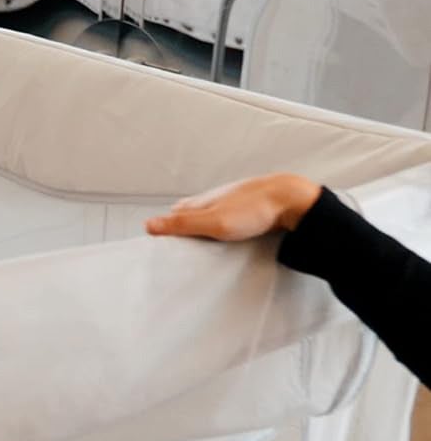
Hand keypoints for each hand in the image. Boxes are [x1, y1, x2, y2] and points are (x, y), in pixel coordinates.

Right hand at [145, 174, 322, 241]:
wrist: (293, 200)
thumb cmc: (254, 210)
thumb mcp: (213, 222)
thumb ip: (181, 224)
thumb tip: (148, 224)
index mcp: (204, 200)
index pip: (176, 212)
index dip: (168, 225)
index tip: (161, 242)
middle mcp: (217, 197)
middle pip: (193, 211)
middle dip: (184, 224)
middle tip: (179, 243)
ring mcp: (235, 200)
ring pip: (213, 213)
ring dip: (205, 225)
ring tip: (201, 241)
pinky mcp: (252, 207)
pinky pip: (231, 217)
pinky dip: (224, 225)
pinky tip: (229, 233)